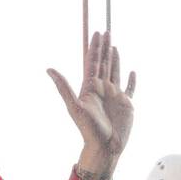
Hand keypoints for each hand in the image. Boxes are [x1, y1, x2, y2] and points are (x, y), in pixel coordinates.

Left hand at [48, 30, 135, 179]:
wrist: (105, 147)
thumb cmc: (88, 130)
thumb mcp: (74, 106)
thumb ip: (63, 87)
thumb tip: (48, 69)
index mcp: (90, 87)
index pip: (92, 62)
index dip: (94, 48)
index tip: (96, 33)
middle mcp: (102, 89)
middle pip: (103, 63)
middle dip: (104, 48)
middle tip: (106, 31)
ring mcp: (114, 96)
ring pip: (115, 72)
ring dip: (115, 59)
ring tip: (114, 45)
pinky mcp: (126, 104)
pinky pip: (130, 89)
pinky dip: (132, 80)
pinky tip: (132, 72)